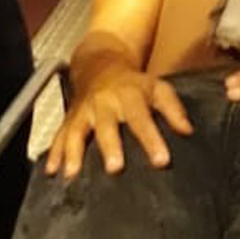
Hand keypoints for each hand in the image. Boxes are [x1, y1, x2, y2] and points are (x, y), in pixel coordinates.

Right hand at [45, 64, 192, 178]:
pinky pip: (59, 136)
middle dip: (110, 146)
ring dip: (73, 153)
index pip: (141, 119)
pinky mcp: (70, 119)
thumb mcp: (157, 88)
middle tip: (114, 168)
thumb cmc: (133, 83)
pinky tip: (52, 171)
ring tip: (72, 174)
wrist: (100, 64)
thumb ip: (173, 109)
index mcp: (128, 96)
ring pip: (77, 132)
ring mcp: (84, 112)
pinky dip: (54, 153)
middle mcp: (104, 104)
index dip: (151, 140)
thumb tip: (187, 131)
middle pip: (106, 126)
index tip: (161, 160)